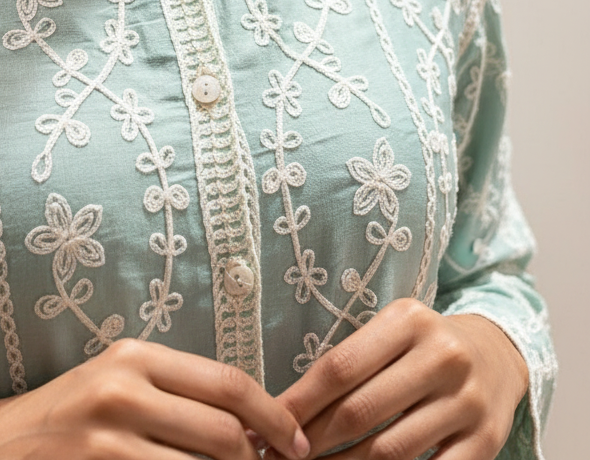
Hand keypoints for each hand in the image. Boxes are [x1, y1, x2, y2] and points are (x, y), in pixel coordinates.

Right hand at [0, 338, 310, 459]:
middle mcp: (121, 390)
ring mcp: (105, 439)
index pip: (229, 383)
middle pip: (224, 435)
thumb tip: (255, 428)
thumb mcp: (119, 385)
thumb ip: (178, 395)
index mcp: (135, 356)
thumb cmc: (69, 418)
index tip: (299, 445)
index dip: (275, 418)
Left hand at [267, 299, 528, 459]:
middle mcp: (442, 356)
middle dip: (314, 441)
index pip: (340, 367)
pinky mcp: (486, 442)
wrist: (497, 353)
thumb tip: (287, 409)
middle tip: (282, 456)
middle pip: (360, 412)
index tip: (269, 426)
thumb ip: (350, 363)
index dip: (300, 402)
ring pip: (390, 452)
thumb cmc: (424, 345)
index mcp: (409, 320)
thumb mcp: (391, 333)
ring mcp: (467, 402)